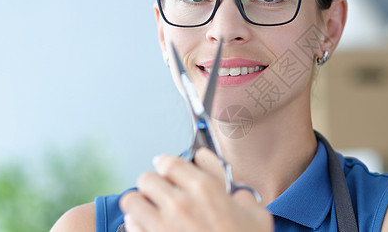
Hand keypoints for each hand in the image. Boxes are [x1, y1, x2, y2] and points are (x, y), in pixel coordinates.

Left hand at [119, 149, 273, 231]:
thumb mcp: (257, 218)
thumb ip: (244, 198)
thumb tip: (237, 194)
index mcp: (206, 190)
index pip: (171, 162)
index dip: (165, 162)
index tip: (164, 165)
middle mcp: (181, 204)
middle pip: (147, 178)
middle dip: (152, 183)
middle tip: (159, 190)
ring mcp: (162, 226)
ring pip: (131, 200)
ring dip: (139, 202)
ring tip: (147, 208)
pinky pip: (130, 225)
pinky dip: (134, 223)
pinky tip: (145, 226)